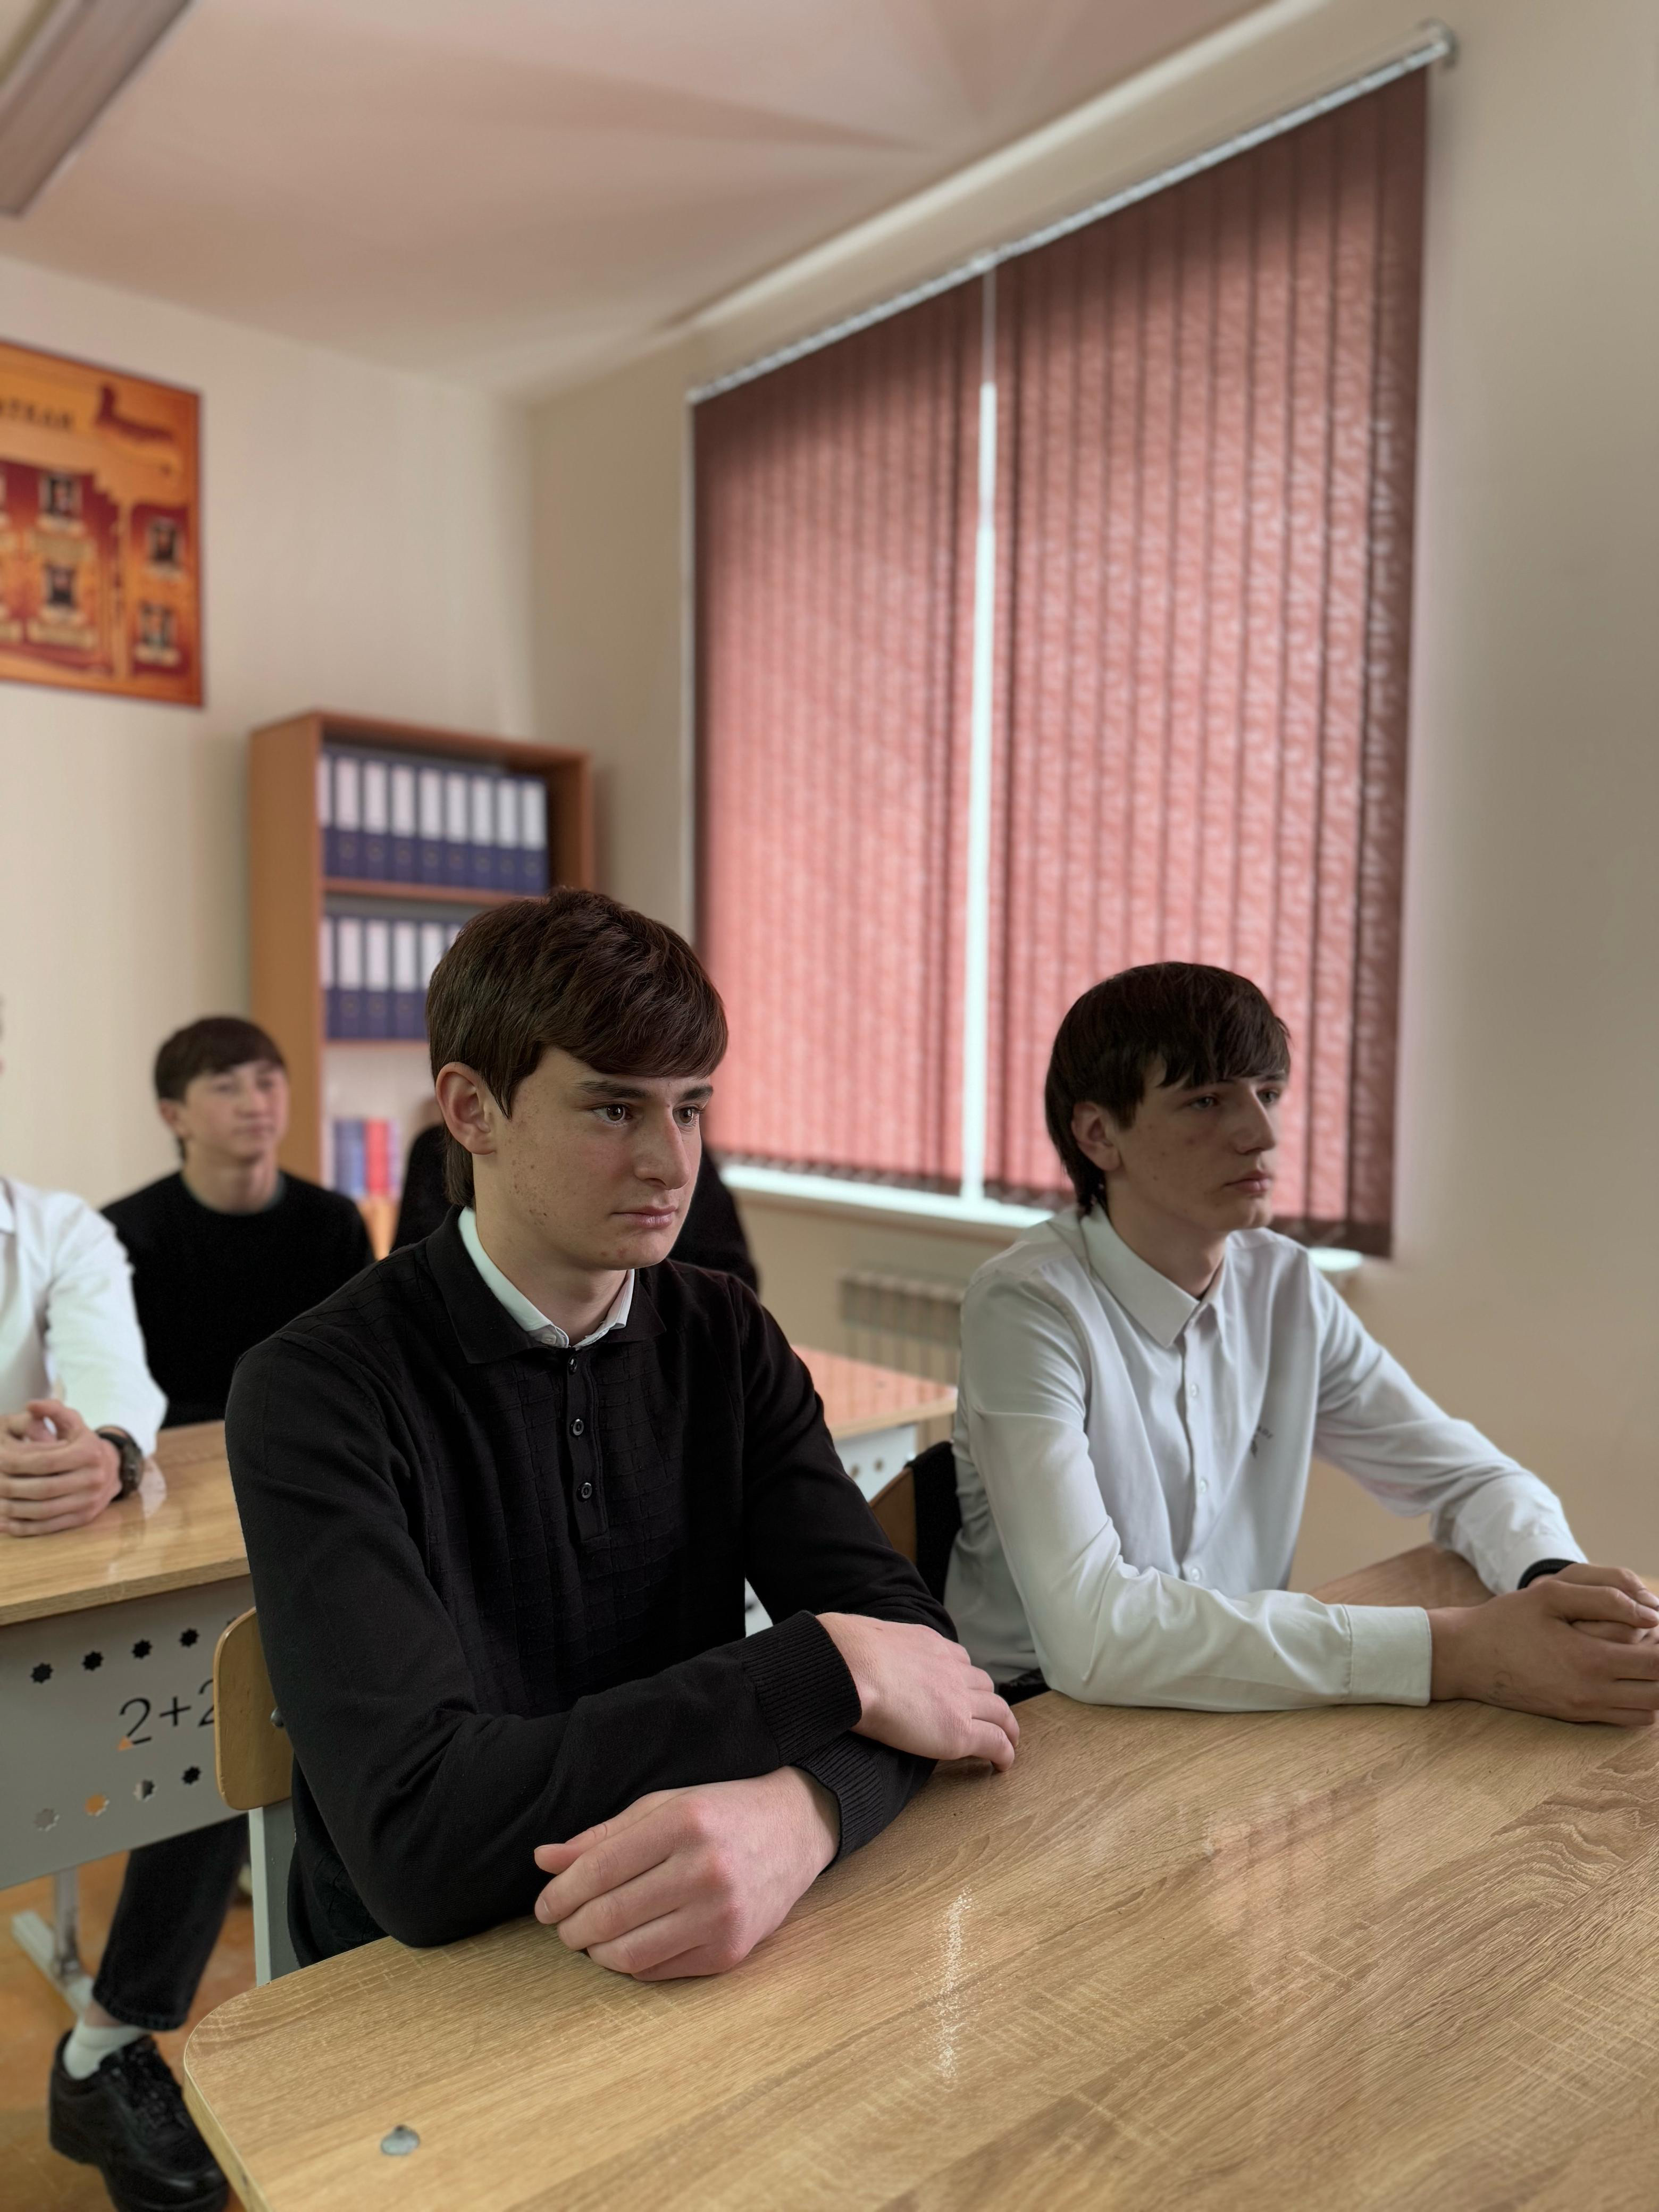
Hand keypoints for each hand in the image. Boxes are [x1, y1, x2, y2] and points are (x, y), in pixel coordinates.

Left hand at [0, 1400, 121, 1536]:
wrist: (111, 1470)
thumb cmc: (83, 1444)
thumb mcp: (73, 1423)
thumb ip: (53, 1410)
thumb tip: (31, 1405)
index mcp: (89, 1453)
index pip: (45, 1460)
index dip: (16, 1462)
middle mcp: (92, 1479)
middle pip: (42, 1488)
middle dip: (10, 1487)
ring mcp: (88, 1502)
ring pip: (42, 1511)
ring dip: (12, 1509)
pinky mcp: (82, 1519)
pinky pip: (47, 1527)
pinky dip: (22, 1528)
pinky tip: (3, 1523)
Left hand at [531, 1769, 838, 1979]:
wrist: (795, 1831)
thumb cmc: (720, 1813)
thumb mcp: (663, 1806)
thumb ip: (603, 1835)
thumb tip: (543, 1860)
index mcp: (684, 1823)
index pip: (599, 1869)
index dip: (560, 1893)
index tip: (544, 1905)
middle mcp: (705, 1870)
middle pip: (610, 1915)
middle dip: (571, 1927)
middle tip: (561, 1925)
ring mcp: (722, 1916)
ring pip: (630, 1954)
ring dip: (595, 1952)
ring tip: (589, 1939)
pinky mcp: (731, 1951)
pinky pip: (660, 1971)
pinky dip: (631, 1963)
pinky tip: (626, 1946)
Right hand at [817, 1614, 1018, 1769]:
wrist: (850, 1667)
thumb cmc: (843, 1654)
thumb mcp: (861, 1638)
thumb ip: (868, 1645)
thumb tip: (846, 1649)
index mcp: (929, 1643)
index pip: (957, 1660)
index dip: (962, 1679)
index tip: (961, 1691)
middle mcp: (951, 1667)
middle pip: (983, 1685)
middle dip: (988, 1701)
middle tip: (989, 1718)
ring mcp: (959, 1698)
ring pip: (998, 1711)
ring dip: (1005, 1725)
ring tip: (1007, 1740)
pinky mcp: (960, 1729)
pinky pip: (995, 1742)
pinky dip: (1005, 1752)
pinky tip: (1003, 1764)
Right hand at [1430, 1571, 1658, 1725]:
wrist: (1466, 1657)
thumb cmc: (1507, 1620)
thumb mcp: (1551, 1595)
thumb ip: (1605, 1599)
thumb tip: (1652, 1614)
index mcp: (1590, 1660)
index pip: (1657, 1662)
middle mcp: (1592, 1693)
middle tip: (1655, 1640)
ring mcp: (1584, 1710)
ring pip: (1649, 1711)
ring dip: (1657, 1686)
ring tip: (1646, 1657)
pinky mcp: (1576, 1717)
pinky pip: (1627, 1719)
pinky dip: (1641, 1701)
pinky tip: (1630, 1675)